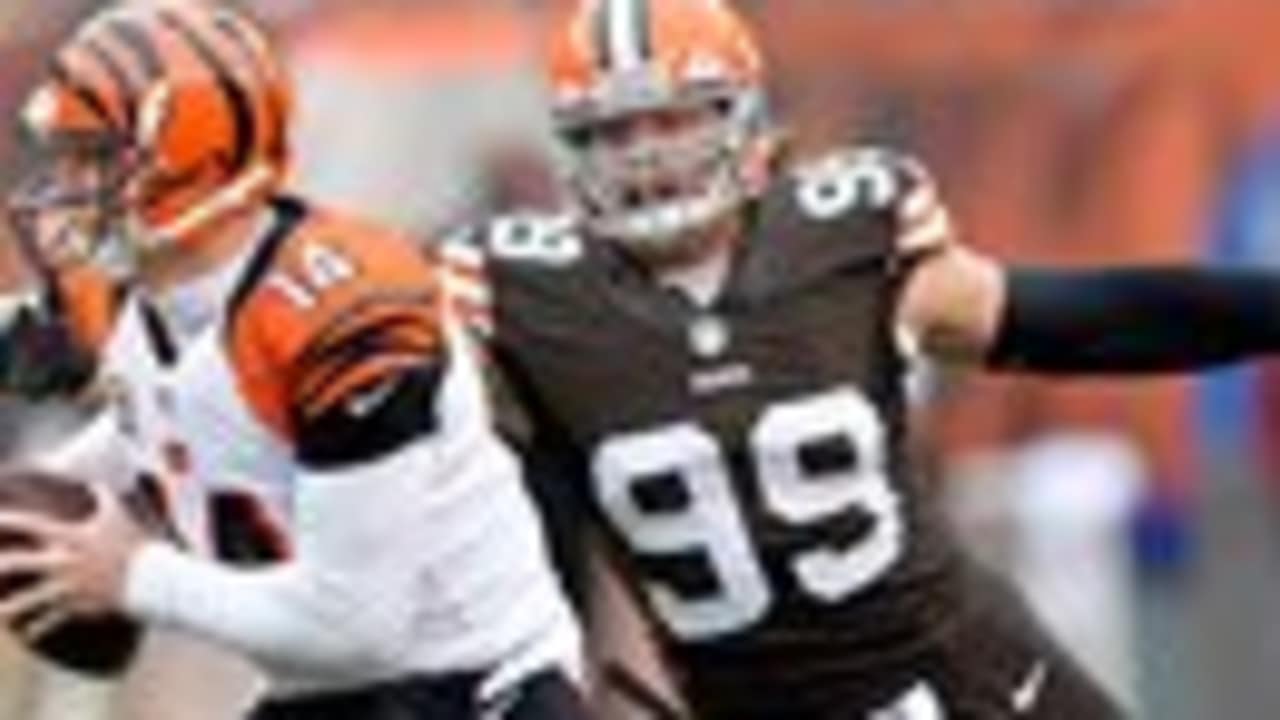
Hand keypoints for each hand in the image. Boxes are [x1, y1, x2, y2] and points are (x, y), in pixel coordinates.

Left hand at [0, 482, 146, 639]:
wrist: (152, 580)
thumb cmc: (137, 544)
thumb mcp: (122, 515)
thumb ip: (106, 495)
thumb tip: (97, 480)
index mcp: (73, 538)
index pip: (32, 525)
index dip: (9, 520)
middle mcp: (65, 562)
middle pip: (20, 563)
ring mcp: (69, 587)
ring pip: (29, 600)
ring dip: (9, 607)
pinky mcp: (78, 607)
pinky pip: (52, 620)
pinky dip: (38, 626)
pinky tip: (26, 632)